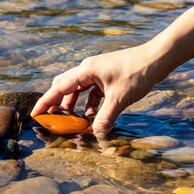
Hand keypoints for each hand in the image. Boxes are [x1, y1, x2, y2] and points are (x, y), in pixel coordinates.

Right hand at [31, 43, 165, 137]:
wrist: (157, 58)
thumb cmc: (137, 73)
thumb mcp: (119, 98)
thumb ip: (105, 117)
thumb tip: (97, 135)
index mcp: (86, 70)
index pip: (59, 88)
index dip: (46, 102)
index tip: (35, 113)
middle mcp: (88, 69)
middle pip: (65, 86)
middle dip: (57, 102)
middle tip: (51, 117)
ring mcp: (98, 71)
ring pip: (78, 88)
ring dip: (73, 103)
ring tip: (70, 118)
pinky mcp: (107, 75)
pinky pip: (92, 90)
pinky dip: (89, 102)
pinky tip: (93, 113)